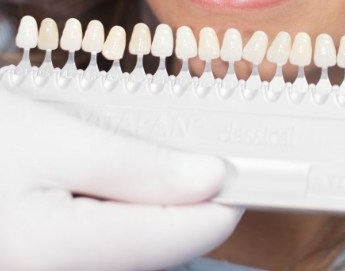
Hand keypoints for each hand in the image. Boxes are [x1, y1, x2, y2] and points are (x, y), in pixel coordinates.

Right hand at [0, 89, 240, 270]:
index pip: (173, 239)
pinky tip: (108, 181)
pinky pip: (98, 247)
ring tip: (150, 160)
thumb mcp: (56, 138)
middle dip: (181, 203)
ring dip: (149, 208)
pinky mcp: (44, 260)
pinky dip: (118, 214)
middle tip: (200, 152)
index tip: (250, 173)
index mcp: (53, 253)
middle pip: (150, 248)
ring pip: (124, 250)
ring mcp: (47, 270)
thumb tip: (209, 178)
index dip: (219, 204)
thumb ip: (136, 167)